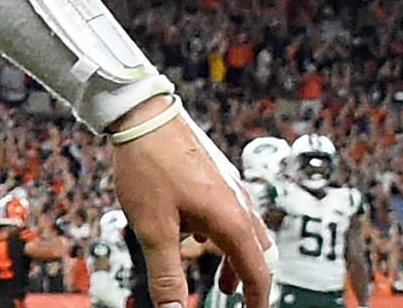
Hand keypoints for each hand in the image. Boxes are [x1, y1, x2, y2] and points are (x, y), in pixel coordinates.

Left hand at [112, 103, 271, 307]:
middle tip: (238, 302)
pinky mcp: (216, 176)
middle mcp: (240, 205)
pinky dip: (223, 236)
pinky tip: (196, 235)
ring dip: (235, 260)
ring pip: (246, 234)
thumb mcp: (153, 229)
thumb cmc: (148, 168)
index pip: (259, 275)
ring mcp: (230, 187)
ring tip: (221, 282)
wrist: (141, 114)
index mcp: (232, 222)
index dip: (257, 302)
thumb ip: (166, 274)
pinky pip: (231, 214)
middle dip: (250, 282)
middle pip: (260, 255)